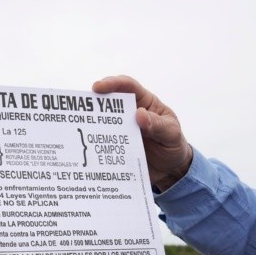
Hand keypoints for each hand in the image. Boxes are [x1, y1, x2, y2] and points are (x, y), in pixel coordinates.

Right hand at [93, 75, 191, 189]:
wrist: (171, 171)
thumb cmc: (173, 145)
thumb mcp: (171, 134)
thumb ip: (158, 125)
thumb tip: (139, 114)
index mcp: (145, 103)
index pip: (128, 87)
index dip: (112, 83)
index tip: (98, 87)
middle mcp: (130, 114)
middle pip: (109, 103)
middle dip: (95, 104)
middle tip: (82, 110)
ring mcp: (122, 131)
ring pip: (103, 124)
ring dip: (93, 126)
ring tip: (82, 129)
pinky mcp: (118, 147)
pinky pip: (104, 145)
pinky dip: (96, 146)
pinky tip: (88, 150)